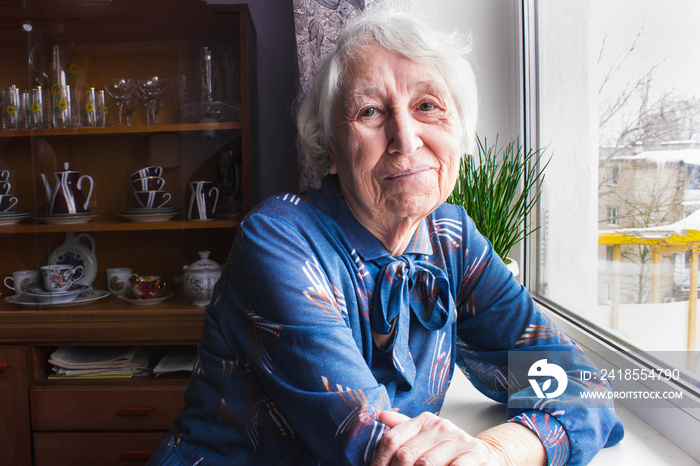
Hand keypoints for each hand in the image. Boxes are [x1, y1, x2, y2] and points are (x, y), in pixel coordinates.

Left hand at [371, 411, 545, 465]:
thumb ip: (404, 428)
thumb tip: (381, 415)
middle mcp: (441, 427)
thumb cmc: (451, 451)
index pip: (392, 439)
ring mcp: (459, 440)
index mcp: (426, 420)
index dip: (379, 461)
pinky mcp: (474, 455)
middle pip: (406, 454)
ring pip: (426, 465)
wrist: (488, 456)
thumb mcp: (427, 436)